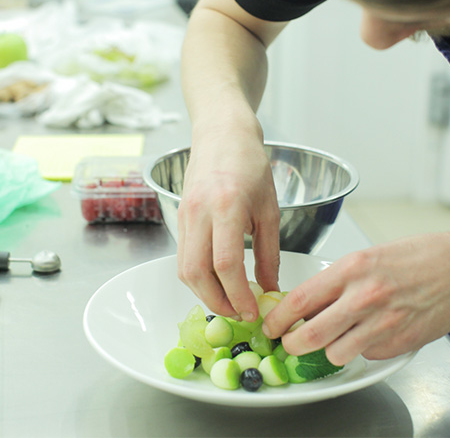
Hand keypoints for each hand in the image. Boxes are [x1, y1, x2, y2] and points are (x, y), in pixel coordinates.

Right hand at [177, 133, 280, 321]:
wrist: (221, 135)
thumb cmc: (250, 166)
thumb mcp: (270, 209)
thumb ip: (269, 253)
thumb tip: (270, 289)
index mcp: (227, 206)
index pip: (225, 264)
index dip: (238, 295)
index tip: (253, 311)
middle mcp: (199, 212)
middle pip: (197, 273)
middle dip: (218, 302)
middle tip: (239, 314)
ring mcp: (184, 216)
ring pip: (185, 270)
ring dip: (205, 294)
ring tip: (230, 303)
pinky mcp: (179, 219)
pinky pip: (183, 258)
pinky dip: (198, 278)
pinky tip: (217, 283)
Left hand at [262, 230, 449, 364]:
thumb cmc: (415, 257)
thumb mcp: (367, 257)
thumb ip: (337, 281)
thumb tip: (306, 304)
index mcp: (352, 269)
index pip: (300, 300)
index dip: (279, 318)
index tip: (270, 326)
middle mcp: (364, 296)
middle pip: (311, 335)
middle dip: (293, 345)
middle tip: (290, 344)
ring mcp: (383, 322)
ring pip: (336, 353)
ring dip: (331, 349)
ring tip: (339, 336)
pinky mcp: (400, 341)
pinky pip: (367, 355)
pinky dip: (363, 349)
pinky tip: (374, 332)